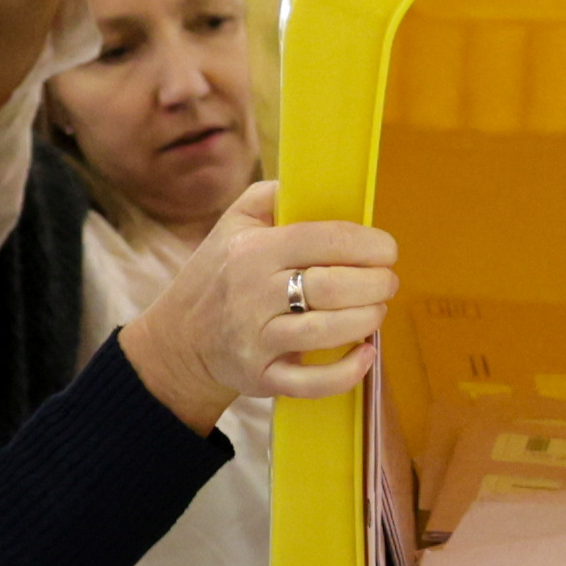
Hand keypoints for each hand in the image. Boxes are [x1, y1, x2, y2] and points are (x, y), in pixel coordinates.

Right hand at [117, 183, 398, 428]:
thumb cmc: (219, 273)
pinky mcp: (262, 378)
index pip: (324, 239)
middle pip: (333, 286)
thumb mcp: (233, 223)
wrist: (178, 340)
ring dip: (368, 319)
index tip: (387, 250)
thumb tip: (317, 182)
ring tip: (376, 310)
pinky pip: (313, 382)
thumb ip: (272, 196)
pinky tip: (366, 354)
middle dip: (376, 283)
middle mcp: (253, 295)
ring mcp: (257, 340)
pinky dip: (348, 371)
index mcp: (253, 250)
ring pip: (328, 331)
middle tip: (387, 281)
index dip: (369, 244)